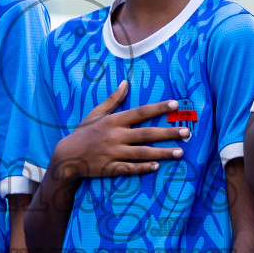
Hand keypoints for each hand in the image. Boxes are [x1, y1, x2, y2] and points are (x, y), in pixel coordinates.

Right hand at [50, 80, 187, 181]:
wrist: (67, 156)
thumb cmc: (83, 132)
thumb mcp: (96, 113)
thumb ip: (113, 100)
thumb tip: (125, 83)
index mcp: (113, 121)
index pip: (140, 112)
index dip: (159, 108)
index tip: (176, 104)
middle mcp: (115, 136)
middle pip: (146, 134)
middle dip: (168, 132)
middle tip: (186, 132)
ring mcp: (114, 153)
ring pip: (142, 153)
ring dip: (162, 153)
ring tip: (180, 152)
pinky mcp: (111, 168)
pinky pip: (130, 169)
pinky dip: (144, 168)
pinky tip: (157, 167)